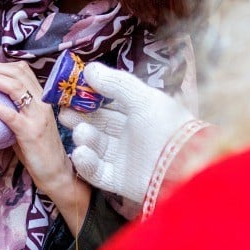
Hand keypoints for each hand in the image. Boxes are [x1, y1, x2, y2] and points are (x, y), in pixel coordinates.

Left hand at [0, 60, 91, 234]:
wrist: (57, 173)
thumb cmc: (40, 150)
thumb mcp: (29, 123)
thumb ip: (16, 109)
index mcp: (43, 99)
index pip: (24, 70)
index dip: (2, 64)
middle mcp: (42, 103)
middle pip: (18, 72)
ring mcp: (37, 117)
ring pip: (15, 86)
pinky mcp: (30, 132)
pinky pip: (10, 114)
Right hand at [58, 62, 196, 203]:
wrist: (185, 167)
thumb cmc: (166, 126)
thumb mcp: (143, 98)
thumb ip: (116, 83)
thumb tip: (88, 69)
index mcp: (140, 115)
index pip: (109, 106)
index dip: (90, 100)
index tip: (71, 92)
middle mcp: (131, 137)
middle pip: (99, 126)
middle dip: (81, 118)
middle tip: (64, 112)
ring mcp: (125, 160)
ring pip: (96, 148)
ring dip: (85, 138)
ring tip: (81, 132)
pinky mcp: (120, 181)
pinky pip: (97, 172)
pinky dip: (87, 163)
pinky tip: (81, 152)